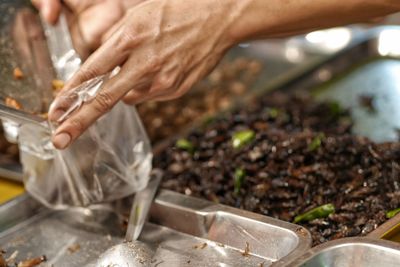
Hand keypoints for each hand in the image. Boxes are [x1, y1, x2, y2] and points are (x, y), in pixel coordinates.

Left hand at [49, 0, 239, 148]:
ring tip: (148, 63)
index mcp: (130, 39)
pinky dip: (147, 87)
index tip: (55, 111)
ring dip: (127, 88)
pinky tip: (162, 68)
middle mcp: (144, 64)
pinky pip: (150, 96)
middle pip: (104, 99)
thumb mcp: (139, 16)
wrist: (219, 19)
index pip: (91, 73)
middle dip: (79, 122)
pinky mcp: (176, 90)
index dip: (69, 94)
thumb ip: (117, 44)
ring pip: (129, 97)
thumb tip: (104, 73)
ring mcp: (162, 81)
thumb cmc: (178, 12)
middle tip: (60, 139)